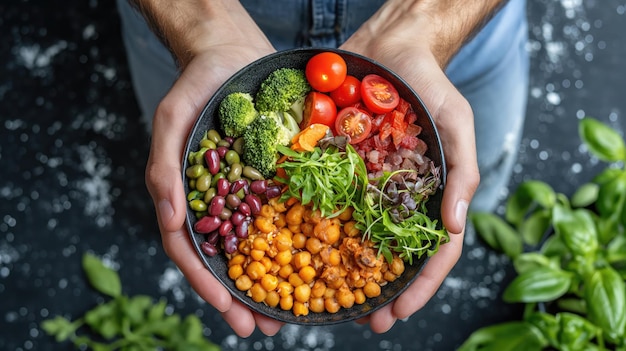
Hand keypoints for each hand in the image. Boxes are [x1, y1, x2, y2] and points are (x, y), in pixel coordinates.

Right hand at [142, 1, 280, 336]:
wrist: (233, 53)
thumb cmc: (196, 86)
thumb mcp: (171, 122)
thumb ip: (164, 170)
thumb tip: (171, 221)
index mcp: (191, 197)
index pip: (192, 251)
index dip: (209, 284)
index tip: (231, 311)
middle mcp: (222, 201)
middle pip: (230, 259)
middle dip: (246, 296)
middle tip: (266, 328)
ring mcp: (251, 192)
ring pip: (262, 243)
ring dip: (276, 279)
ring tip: (293, 311)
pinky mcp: (278, 177)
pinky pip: (289, 211)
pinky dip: (301, 238)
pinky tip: (319, 259)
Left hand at [341, 0, 486, 332]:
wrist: (389, 47)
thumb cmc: (430, 85)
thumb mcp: (456, 124)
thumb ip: (461, 173)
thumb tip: (457, 227)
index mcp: (428, 195)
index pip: (431, 251)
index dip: (418, 286)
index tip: (398, 313)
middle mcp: (395, 196)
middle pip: (390, 254)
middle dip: (379, 290)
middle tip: (365, 322)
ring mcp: (364, 184)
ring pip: (355, 235)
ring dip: (344, 270)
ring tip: (329, 301)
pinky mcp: (335, 167)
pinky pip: (324, 200)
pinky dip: (315, 226)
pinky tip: (299, 248)